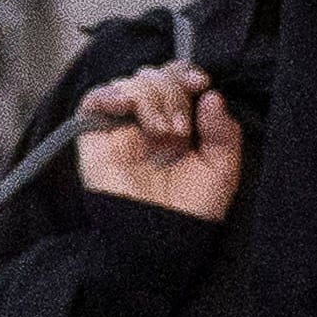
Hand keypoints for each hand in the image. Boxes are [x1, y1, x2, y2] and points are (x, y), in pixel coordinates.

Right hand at [75, 61, 241, 221]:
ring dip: (150, 98)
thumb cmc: (190, 213)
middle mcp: (147, 124)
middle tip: (180, 129)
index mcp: (177, 126)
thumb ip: (223, 131)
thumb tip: (212, 95)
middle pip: (152, 77)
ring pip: (128, 84)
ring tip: (163, 133)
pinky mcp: (94, 140)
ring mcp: (120, 130)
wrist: (160, 243)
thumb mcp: (222, 170)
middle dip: (171, 92)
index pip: (174, 80)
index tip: (200, 82)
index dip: (184, 73)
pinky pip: (92, 100)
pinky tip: (125, 105)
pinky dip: (109, 93)